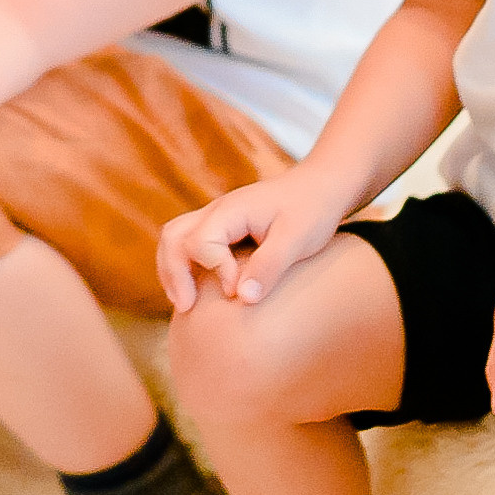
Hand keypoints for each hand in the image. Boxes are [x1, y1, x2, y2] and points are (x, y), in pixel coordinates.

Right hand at [158, 166, 360, 311]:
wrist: (322, 186)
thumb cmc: (312, 209)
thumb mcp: (298, 239)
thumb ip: (270, 266)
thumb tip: (243, 298)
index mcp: (231, 211)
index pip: (201, 242)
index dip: (216, 270)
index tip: (237, 291)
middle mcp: (217, 211)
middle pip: (173, 237)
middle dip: (174, 274)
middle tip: (186, 307)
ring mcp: (217, 217)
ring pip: (175, 238)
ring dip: (173, 271)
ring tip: (185, 304)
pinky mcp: (223, 227)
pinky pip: (189, 244)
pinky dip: (185, 267)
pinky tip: (199, 292)